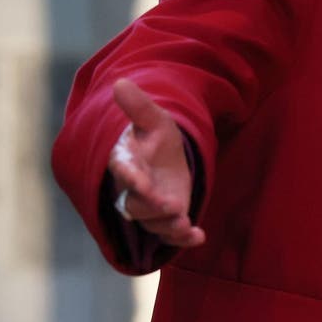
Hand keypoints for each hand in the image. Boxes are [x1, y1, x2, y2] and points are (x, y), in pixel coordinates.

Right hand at [106, 79, 204, 248]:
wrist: (167, 156)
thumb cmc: (156, 137)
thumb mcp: (154, 119)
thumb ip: (139, 106)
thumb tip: (121, 82)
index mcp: (126, 161)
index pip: (123, 170)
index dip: (131, 176)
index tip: (138, 181)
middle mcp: (134, 188)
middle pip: (135, 203)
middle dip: (152, 206)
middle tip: (173, 206)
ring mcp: (150, 205)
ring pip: (152, 222)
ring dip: (169, 226)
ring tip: (186, 224)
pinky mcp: (167, 218)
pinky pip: (170, 235)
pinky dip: (184, 239)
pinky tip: (200, 237)